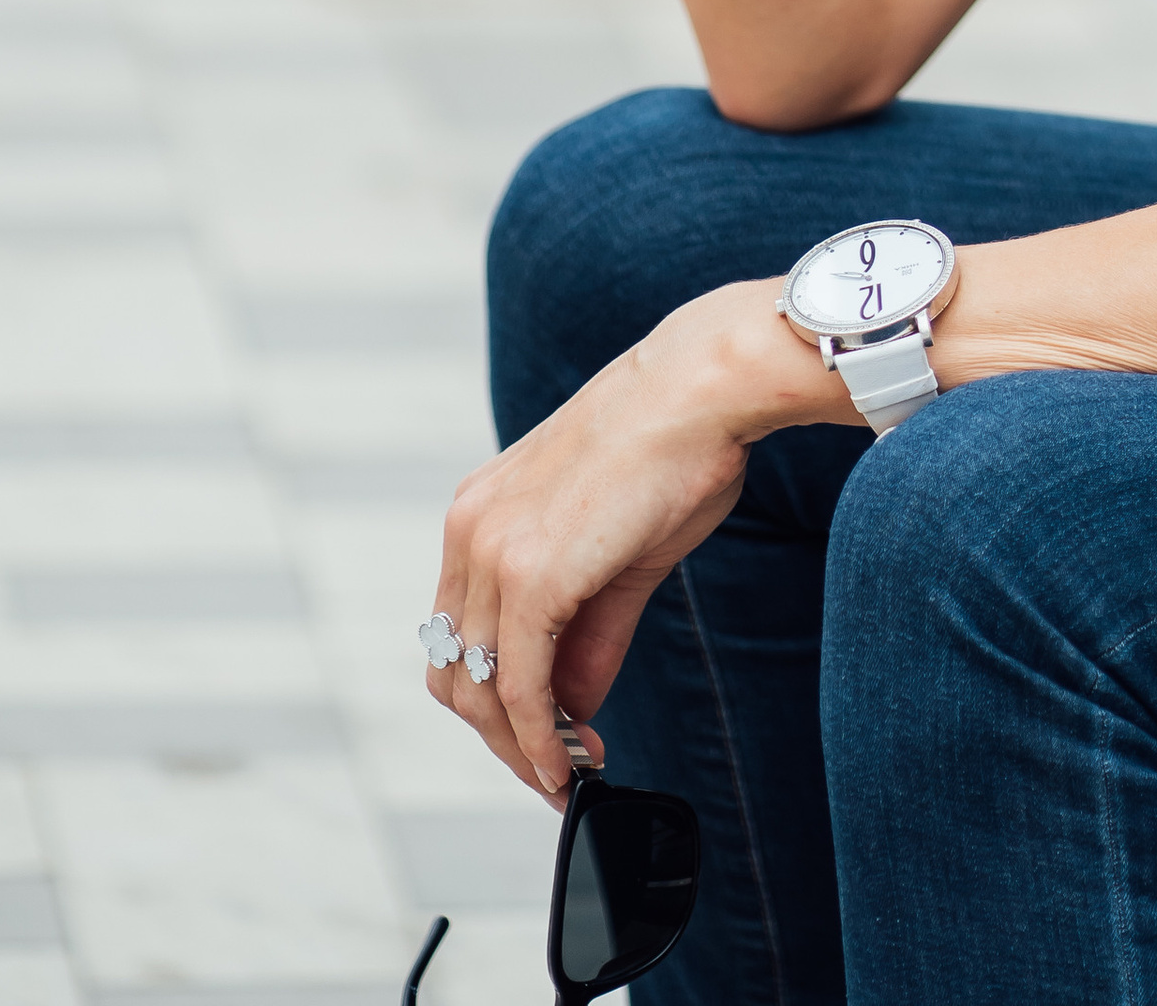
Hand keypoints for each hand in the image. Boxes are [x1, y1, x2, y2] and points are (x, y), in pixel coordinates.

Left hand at [423, 285, 834, 798]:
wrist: (700, 387)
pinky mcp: (530, 575)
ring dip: (522, 747)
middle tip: (558, 768)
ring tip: (572, 769)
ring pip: (479, 690)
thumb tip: (574, 710)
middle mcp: (470, 531)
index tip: (546, 738)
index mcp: (481, 513)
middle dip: (503, 737)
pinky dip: (539, 739)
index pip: (460, 636)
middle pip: (456, 673)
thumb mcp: (617, 554)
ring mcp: (492, 551)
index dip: (495, 702)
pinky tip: (573, 761)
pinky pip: (519, 688)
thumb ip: (586, 636)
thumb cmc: (673, 449)